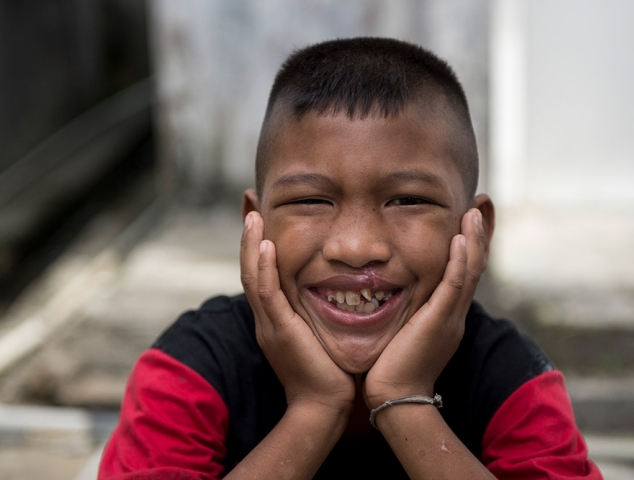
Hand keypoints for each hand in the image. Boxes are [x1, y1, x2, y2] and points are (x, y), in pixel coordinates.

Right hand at [240, 211, 355, 413]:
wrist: (325, 406)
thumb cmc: (331, 373)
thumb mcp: (322, 336)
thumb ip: (322, 314)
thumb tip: (342, 293)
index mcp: (276, 319)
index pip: (262, 275)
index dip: (260, 247)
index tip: (263, 220)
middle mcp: (267, 318)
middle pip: (251, 269)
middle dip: (250, 238)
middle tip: (251, 207)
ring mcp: (270, 324)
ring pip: (252, 276)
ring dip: (252, 244)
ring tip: (252, 215)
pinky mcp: (279, 331)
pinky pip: (267, 294)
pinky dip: (265, 268)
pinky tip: (268, 245)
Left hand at [363, 208, 486, 408]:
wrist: (394, 396)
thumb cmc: (390, 367)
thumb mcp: (401, 330)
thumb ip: (403, 310)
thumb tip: (386, 291)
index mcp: (446, 314)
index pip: (463, 272)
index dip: (468, 245)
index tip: (467, 219)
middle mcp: (454, 313)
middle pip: (474, 267)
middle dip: (478, 235)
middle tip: (480, 206)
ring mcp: (451, 317)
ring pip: (471, 271)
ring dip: (474, 239)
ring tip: (475, 211)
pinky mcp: (440, 321)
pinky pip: (455, 285)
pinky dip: (460, 261)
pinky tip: (460, 239)